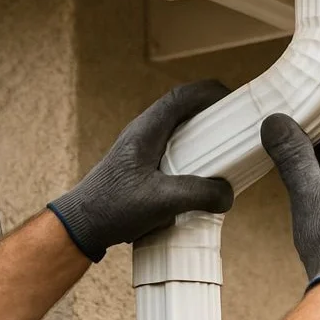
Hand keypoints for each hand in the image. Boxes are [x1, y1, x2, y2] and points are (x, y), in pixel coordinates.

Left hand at [49, 81, 234, 261]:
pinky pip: (174, 147)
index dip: (212, 93)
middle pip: (184, 107)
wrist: (82, 225)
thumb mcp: (161, 202)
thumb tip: (228, 195)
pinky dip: (193, 152)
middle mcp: (144, 131)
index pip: (183, 96)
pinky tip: (203, 174)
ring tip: (225, 150)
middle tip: (237, 127)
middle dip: (213, 112)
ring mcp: (142, 146)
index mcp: (147, 129)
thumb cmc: (112, 208)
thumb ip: (199, 195)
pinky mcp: (143, 163)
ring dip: (203, 133)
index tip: (236, 103)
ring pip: (179, 127)